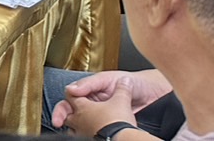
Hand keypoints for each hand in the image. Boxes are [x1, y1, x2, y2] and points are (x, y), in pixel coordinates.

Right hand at [51, 70, 170, 130]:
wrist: (155, 93)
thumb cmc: (133, 82)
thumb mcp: (109, 78)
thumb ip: (90, 83)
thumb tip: (71, 89)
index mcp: (91, 91)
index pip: (70, 98)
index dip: (64, 106)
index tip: (62, 114)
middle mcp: (94, 103)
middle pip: (72, 111)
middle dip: (63, 117)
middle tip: (59, 122)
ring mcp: (103, 115)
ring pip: (83, 122)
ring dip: (76, 127)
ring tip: (73, 131)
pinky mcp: (113, 124)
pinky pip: (98, 129)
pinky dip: (90, 132)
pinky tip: (87, 135)